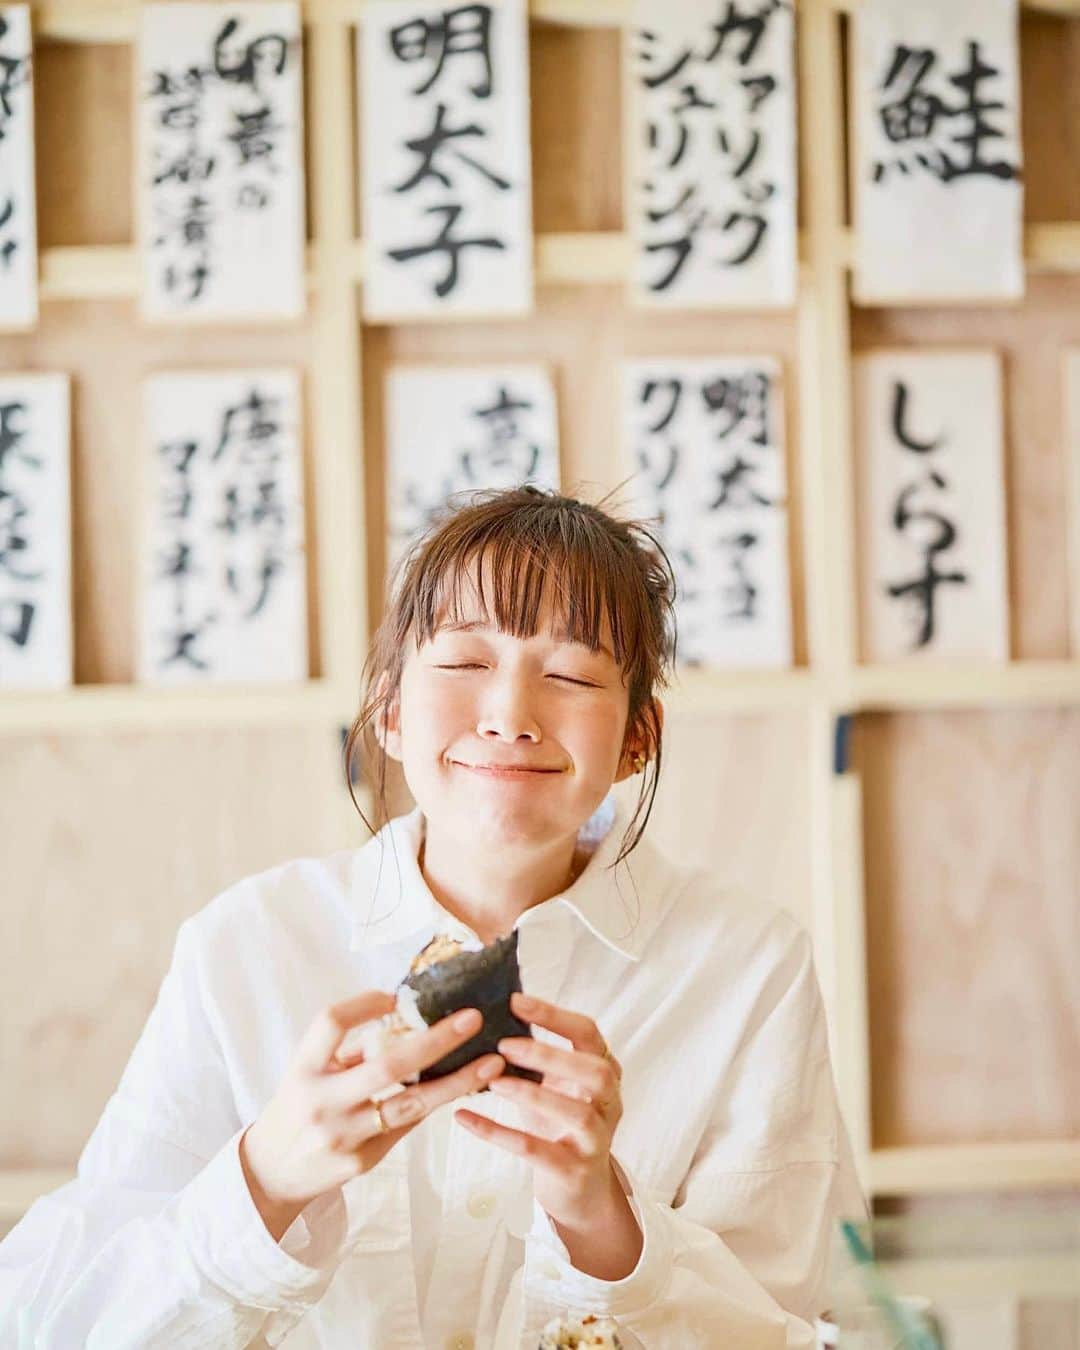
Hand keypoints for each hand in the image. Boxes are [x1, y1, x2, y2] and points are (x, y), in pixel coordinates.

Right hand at [240, 990, 505, 1240]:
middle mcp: (322, 1101)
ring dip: (456, 1081)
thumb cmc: (298, 1108)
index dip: (366, 1003)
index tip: (396, 996)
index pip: (332, 1022)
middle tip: (473, 1018)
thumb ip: (349, 1049)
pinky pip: (407, 1127)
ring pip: (411, 1105)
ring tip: (491, 1063)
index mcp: (304, 1068)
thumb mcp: (308, 1071)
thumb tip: (406, 1020)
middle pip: (388, 1064)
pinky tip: (463, 1089)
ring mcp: (344, 1135)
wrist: (271, 1173)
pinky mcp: (362, 1162)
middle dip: (436, 1040)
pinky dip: (434, 1105)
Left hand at [453, 991, 624, 1230]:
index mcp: (604, 1073)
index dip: (554, 1016)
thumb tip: (489, 1017)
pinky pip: (536, 1151)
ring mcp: (596, 1141)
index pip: (588, 1034)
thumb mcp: (556, 1086)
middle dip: (550, 1055)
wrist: (578, 1190)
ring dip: (534, 1093)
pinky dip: (499, 1133)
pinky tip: (466, 1118)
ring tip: (494, 1081)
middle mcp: (609, 1104)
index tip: (515, 1001)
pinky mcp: (574, 1172)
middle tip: (504, 1044)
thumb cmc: (559, 1126)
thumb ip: (537, 1058)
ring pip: (577, 1113)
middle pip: (595, 1072)